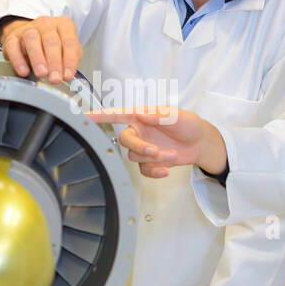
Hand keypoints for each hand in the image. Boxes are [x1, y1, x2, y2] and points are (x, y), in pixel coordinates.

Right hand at [0, 15, 81, 83]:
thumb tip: (68, 75)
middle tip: (55, 78)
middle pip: (51, 40)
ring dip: (38, 58)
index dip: (69, 60)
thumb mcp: (67, 50)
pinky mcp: (12, 37)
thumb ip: (70, 60)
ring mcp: (28, 29)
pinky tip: (24, 71)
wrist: (28, 37)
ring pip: (32, 40)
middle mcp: (46, 24)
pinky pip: (13, 47)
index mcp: (63, 25)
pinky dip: (18, 60)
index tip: (67, 76)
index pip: (69, 42)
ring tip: (41, 74)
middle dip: (54, 62)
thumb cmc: (52, 46)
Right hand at [87, 106, 227, 178]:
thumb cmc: (189, 124)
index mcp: (140, 116)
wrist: (200, 143)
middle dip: (140, 147)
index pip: (116, 114)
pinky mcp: (149, 161)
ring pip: (135, 157)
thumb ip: (159, 115)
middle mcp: (138, 131)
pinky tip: (166, 169)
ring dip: (154, 158)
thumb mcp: (177, 116)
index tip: (84, 117)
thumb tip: (142, 114)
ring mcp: (143, 147)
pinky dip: (154, 171)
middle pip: (124, 140)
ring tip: (171, 155)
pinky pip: (143, 170)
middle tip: (156, 150)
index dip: (99, 116)